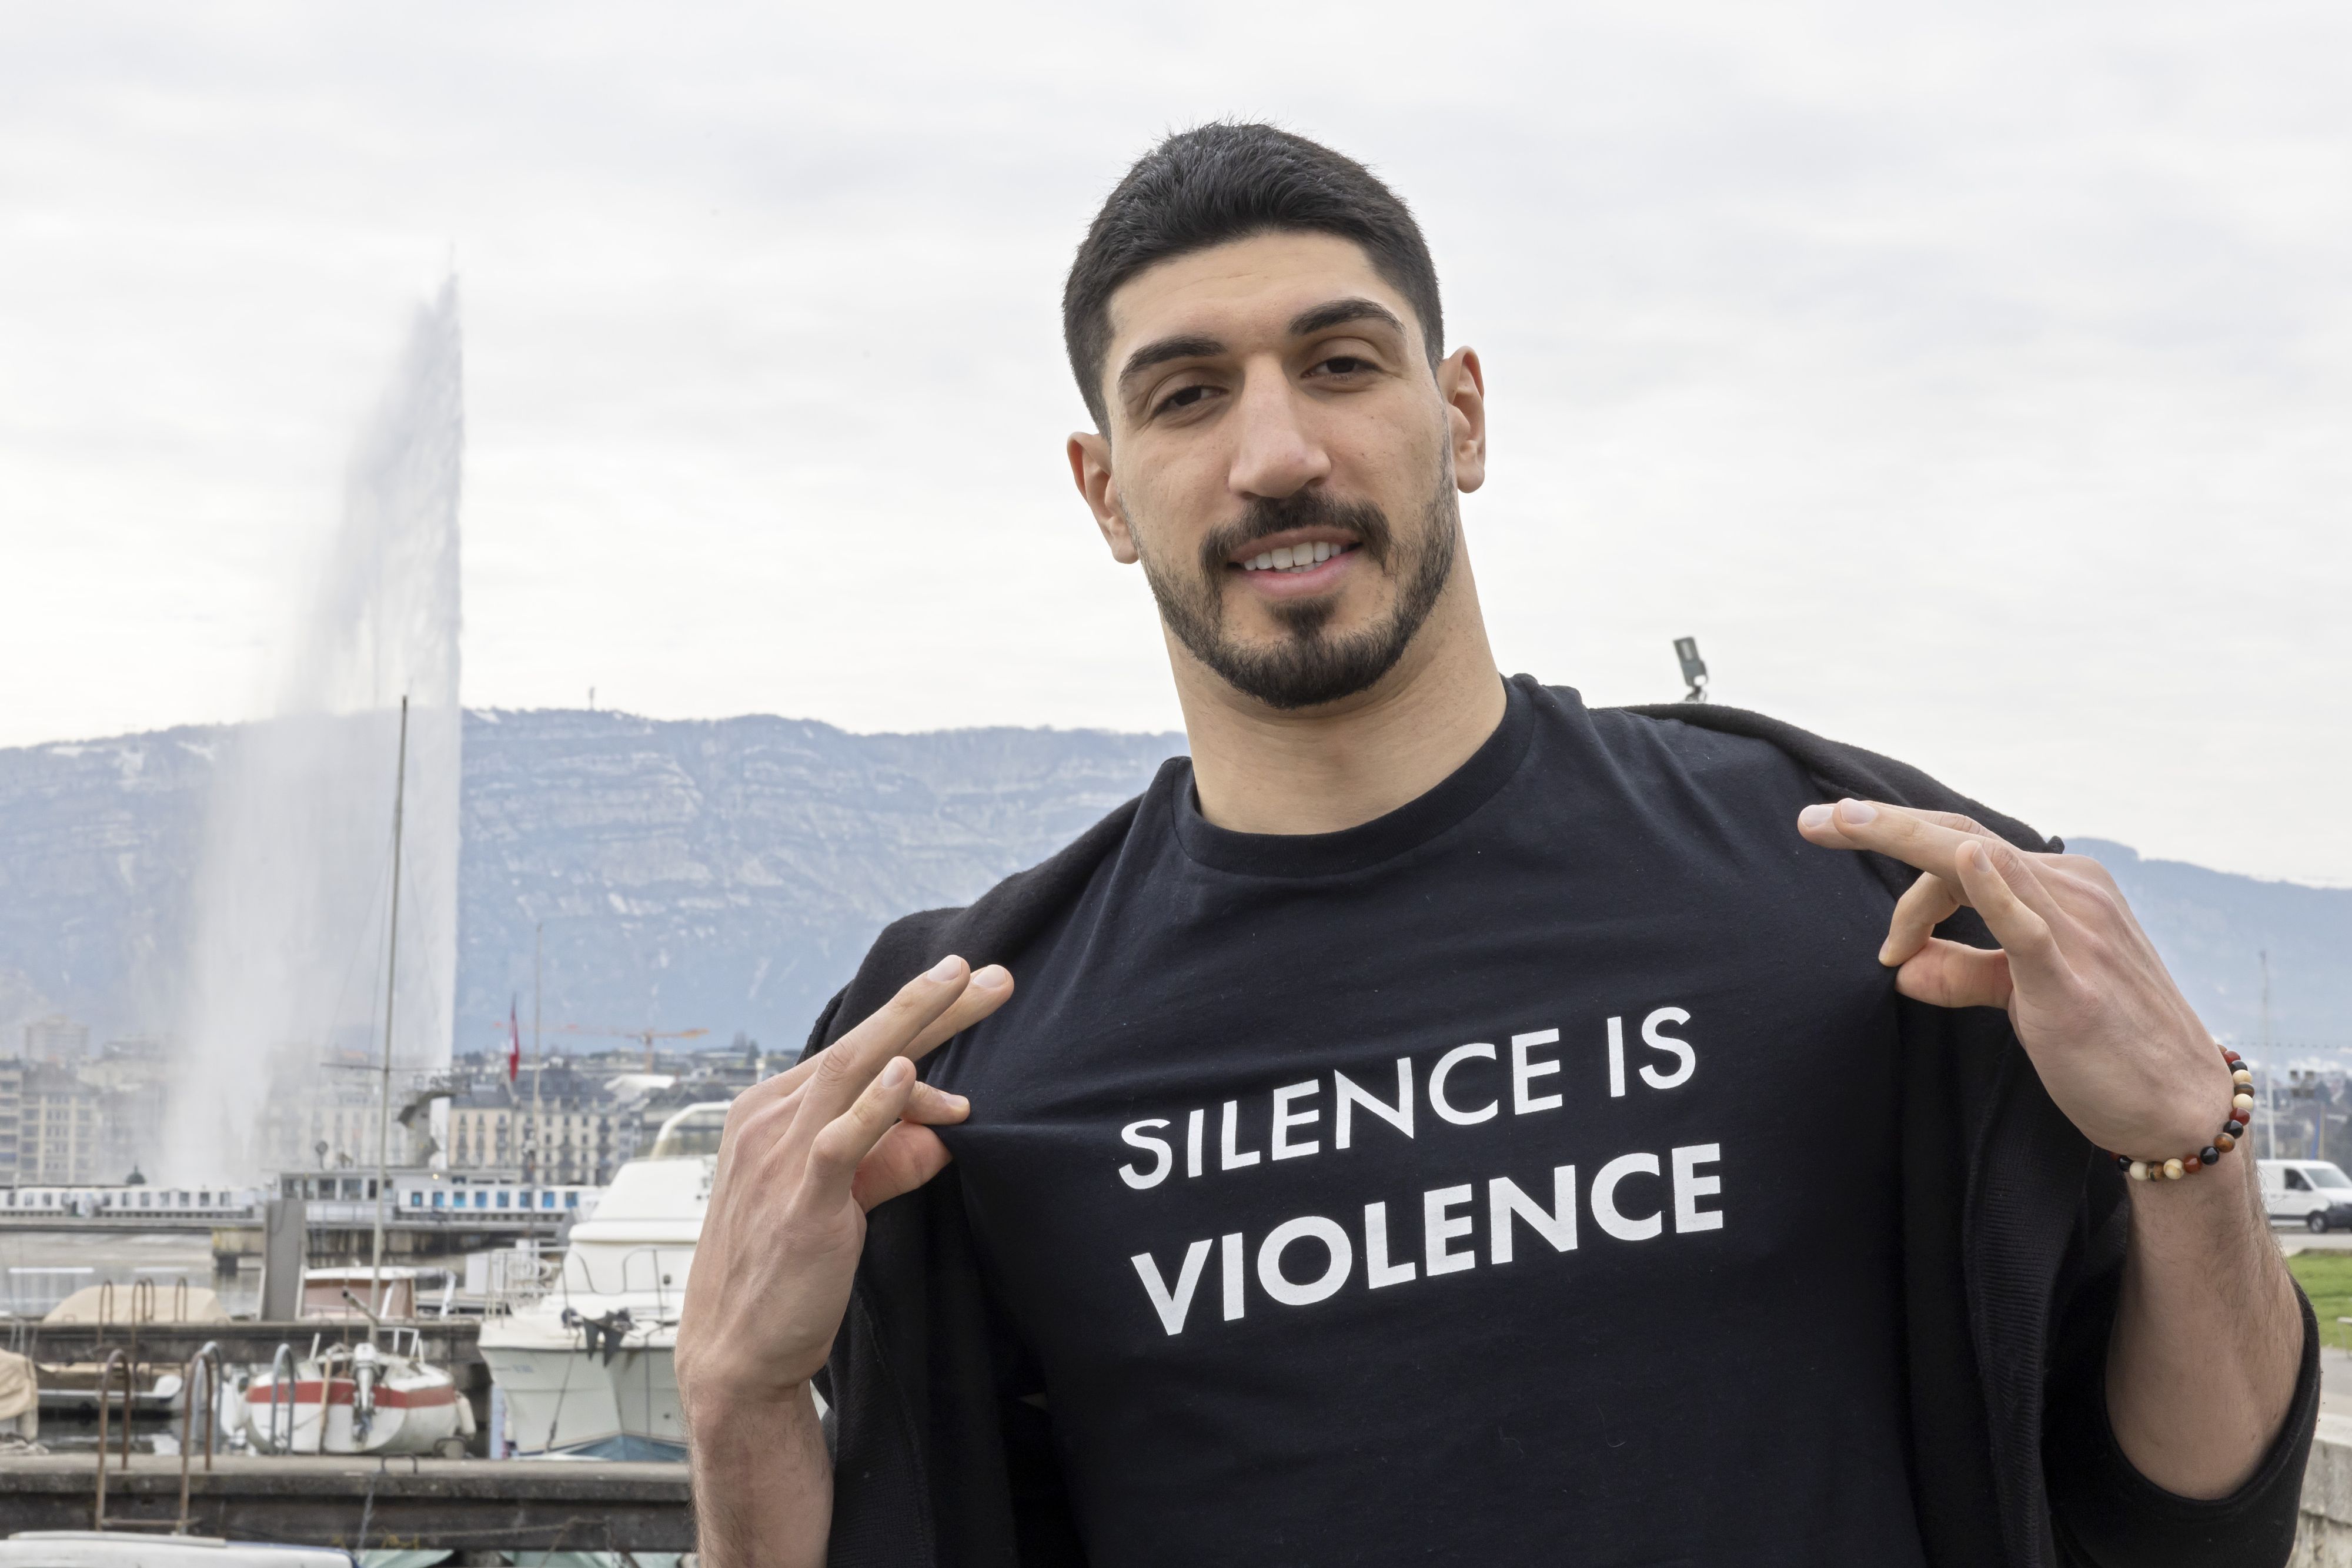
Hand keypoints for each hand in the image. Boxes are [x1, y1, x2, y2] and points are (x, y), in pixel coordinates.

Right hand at [676, 955, 1014, 1408]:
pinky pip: (839, 1141)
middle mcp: (769, 1121)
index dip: (920, 1019)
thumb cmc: (787, 1271)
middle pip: (861, 1045)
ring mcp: (779, 1157)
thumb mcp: (843, 1200)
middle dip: (929, 1003)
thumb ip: (889, 1159)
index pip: (857, 1052)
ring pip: (850, 1071)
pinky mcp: (800, 1202)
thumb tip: (946, 1131)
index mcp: (773, 1111)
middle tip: (988, 973)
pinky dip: (873, 1105)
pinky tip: (905, 1074)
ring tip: (961, 987)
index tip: (973, 990)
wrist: (739, 1352)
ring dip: (912, 1024)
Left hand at [1797, 799, 2230, 1161]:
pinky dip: (1994, 891)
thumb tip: (1901, 967)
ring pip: (1981, 863)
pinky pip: (2029, 927)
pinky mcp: (2073, 980)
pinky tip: (1966, 861)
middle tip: (1813, 820)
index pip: (1963, 855)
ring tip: (1841, 825)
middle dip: (1882, 825)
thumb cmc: (2101, 1045)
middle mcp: (2073, 892)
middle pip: (1962, 840)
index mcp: (2061, 888)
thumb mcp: (2021, 997)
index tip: (1867, 913)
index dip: (1903, 870)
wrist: (2174, 1106)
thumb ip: (1965, 972)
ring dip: (1905, 844)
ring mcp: (2078, 931)